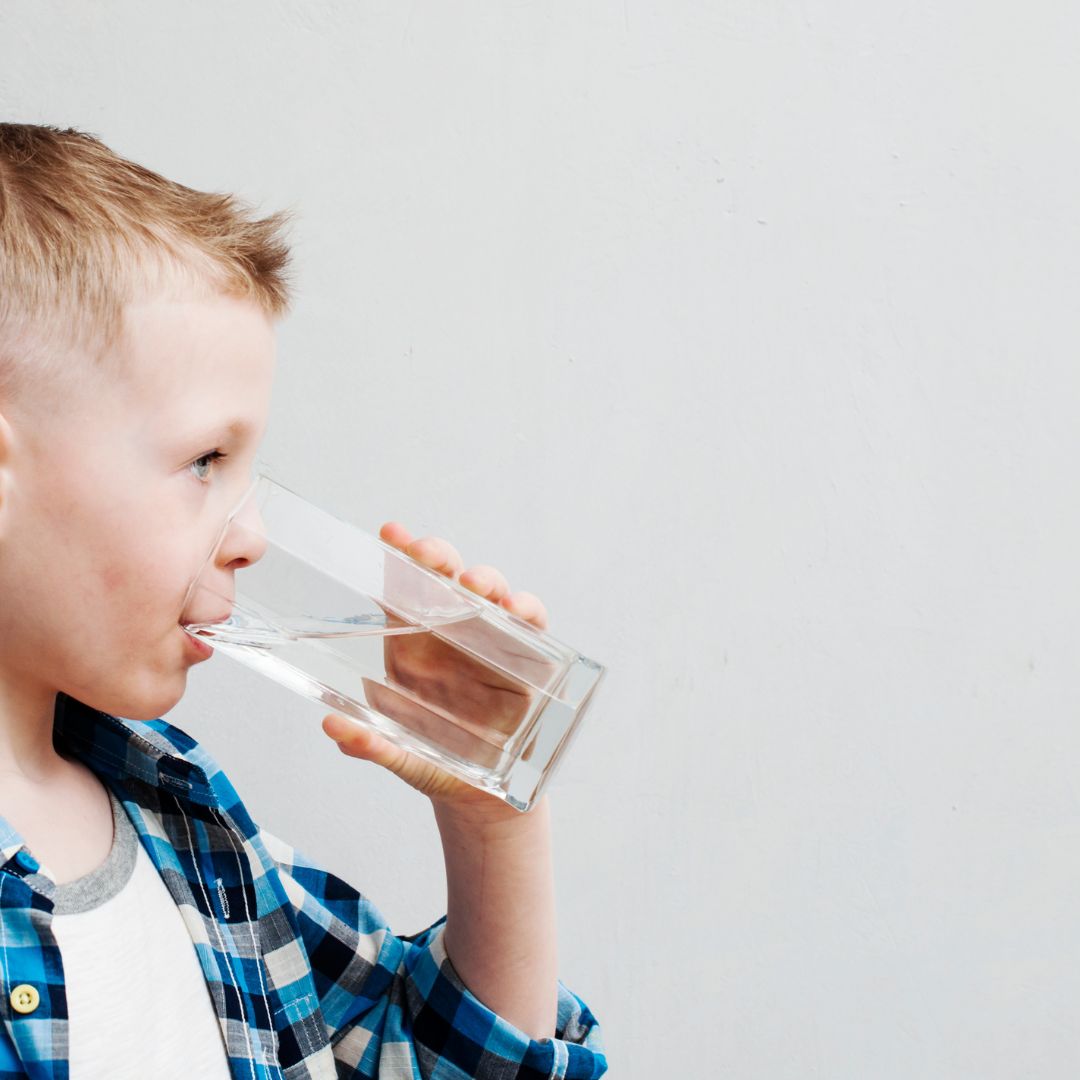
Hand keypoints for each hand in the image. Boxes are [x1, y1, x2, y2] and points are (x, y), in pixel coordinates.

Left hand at [321, 521, 550, 814]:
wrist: (478, 798)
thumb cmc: (432, 763)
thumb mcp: (397, 753)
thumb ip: (368, 742)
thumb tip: (332, 726)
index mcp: (411, 644)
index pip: (403, 588)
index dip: (400, 555)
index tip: (392, 533)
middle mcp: (450, 634)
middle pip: (446, 579)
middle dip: (439, 558)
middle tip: (431, 556)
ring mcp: (489, 642)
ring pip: (490, 593)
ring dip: (486, 581)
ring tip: (477, 587)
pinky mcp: (526, 659)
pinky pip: (530, 624)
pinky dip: (527, 610)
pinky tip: (518, 609)